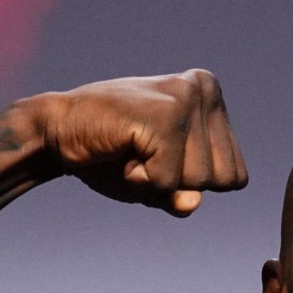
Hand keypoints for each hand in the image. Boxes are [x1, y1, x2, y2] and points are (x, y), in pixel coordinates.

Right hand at [27, 70, 246, 214]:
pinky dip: (140, 180)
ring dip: (158, 180)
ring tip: (132, 150)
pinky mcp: (163, 115)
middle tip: (143, 154)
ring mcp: (185, 98)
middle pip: (221, 181)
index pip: (234, 177)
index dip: (192, 183)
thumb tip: (193, 202)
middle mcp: (205, 90)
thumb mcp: (159, 184)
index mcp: (213, 98)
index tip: (158, 156)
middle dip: (179, 183)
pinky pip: (168, 181)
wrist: (57, 131)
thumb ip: (185, 195)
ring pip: (198, 182)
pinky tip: (123, 151)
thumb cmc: (111, 156)